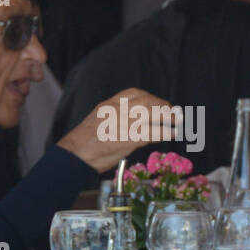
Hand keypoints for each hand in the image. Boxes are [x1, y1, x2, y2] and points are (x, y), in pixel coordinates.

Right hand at [58, 88, 179, 171]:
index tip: (158, 102)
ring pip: (152, 114)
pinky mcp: (128, 138)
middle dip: (163, 105)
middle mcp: (116, 111)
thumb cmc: (83, 144)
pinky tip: (170, 134)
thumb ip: (116, 119)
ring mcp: (123, 124)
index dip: (150, 97)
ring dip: (167, 117)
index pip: (134, 93)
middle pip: (147, 101)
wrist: (74, 156)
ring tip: (176, 121)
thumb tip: (136, 123)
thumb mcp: (98, 123)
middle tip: (173, 112)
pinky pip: (152, 133)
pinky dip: (164, 133)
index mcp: (107, 105)